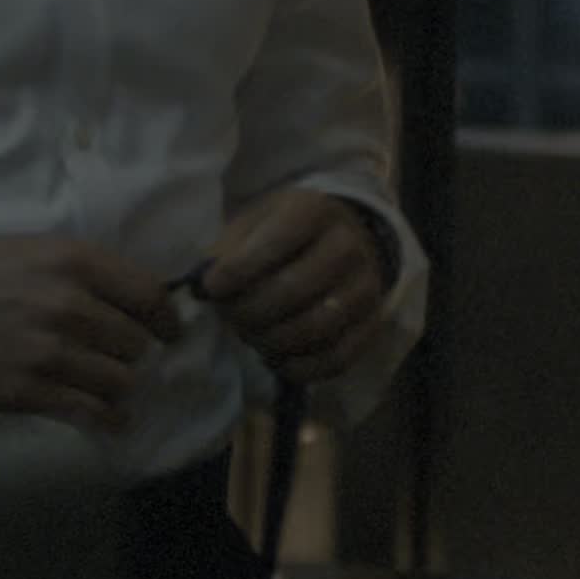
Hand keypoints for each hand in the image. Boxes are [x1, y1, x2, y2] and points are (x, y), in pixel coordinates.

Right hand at [0, 236, 185, 435]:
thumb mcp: (36, 249)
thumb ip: (88, 272)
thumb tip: (140, 301)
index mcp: (73, 262)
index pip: (147, 294)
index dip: (165, 318)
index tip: (168, 331)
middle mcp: (67, 305)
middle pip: (135, 342)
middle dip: (133, 352)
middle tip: (121, 356)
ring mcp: (48, 352)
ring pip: (120, 380)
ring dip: (120, 385)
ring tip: (111, 384)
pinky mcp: (28, 391)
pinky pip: (90, 412)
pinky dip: (109, 418)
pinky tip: (112, 418)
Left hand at [195, 188, 390, 386]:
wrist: (344, 240)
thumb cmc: (285, 233)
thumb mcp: (254, 222)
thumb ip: (227, 250)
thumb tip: (205, 287)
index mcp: (314, 210)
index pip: (273, 244)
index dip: (235, 272)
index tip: (211, 288)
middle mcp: (348, 245)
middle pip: (292, 291)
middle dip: (249, 311)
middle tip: (229, 317)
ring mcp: (366, 288)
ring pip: (314, 328)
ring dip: (271, 341)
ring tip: (250, 335)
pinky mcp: (373, 326)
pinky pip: (336, 359)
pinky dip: (299, 368)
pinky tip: (276, 358)